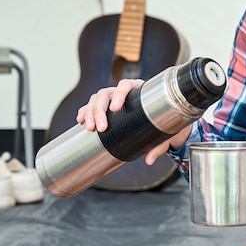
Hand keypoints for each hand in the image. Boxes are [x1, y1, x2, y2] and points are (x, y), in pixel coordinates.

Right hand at [76, 79, 192, 165]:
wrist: (162, 123)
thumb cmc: (164, 123)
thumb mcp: (164, 133)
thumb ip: (158, 146)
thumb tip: (149, 160)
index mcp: (139, 90)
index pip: (126, 85)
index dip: (119, 94)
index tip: (115, 108)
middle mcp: (123, 92)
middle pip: (106, 93)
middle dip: (100, 110)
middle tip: (100, 127)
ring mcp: (112, 99)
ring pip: (96, 99)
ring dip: (90, 112)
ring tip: (89, 128)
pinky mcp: (104, 108)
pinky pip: (91, 106)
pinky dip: (84, 113)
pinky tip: (80, 121)